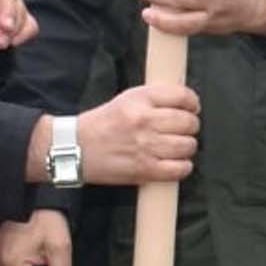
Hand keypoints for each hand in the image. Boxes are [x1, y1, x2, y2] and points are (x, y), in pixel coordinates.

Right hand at [75, 83, 202, 184]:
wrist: (72, 148)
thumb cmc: (102, 124)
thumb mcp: (126, 100)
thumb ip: (155, 99)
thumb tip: (187, 104)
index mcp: (139, 99)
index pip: (182, 96)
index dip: (193, 103)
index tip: (192, 108)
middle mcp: (144, 121)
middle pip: (189, 122)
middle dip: (190, 126)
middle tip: (182, 130)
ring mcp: (145, 146)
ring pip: (188, 145)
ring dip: (187, 147)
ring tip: (176, 147)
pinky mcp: (144, 169)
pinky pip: (180, 169)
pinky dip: (182, 167)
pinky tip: (174, 163)